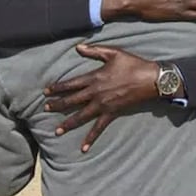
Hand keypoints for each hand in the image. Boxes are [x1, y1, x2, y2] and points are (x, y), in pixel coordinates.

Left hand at [43, 44, 160, 149]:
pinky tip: (83, 148)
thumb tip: (78, 47)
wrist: (150, 79)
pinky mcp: (111, 113)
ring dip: (68, 123)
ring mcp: (103, 105)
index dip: (58, 88)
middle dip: (57, 105)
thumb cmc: (133, 64)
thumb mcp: (114, 53)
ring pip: (81, 116)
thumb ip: (95, 50)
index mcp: (94, 77)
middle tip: (45, 109)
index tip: (46, 92)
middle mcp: (95, 93)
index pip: (71, 84)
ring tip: (56, 131)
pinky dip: (91, 138)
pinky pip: (99, 127)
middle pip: (72, 100)